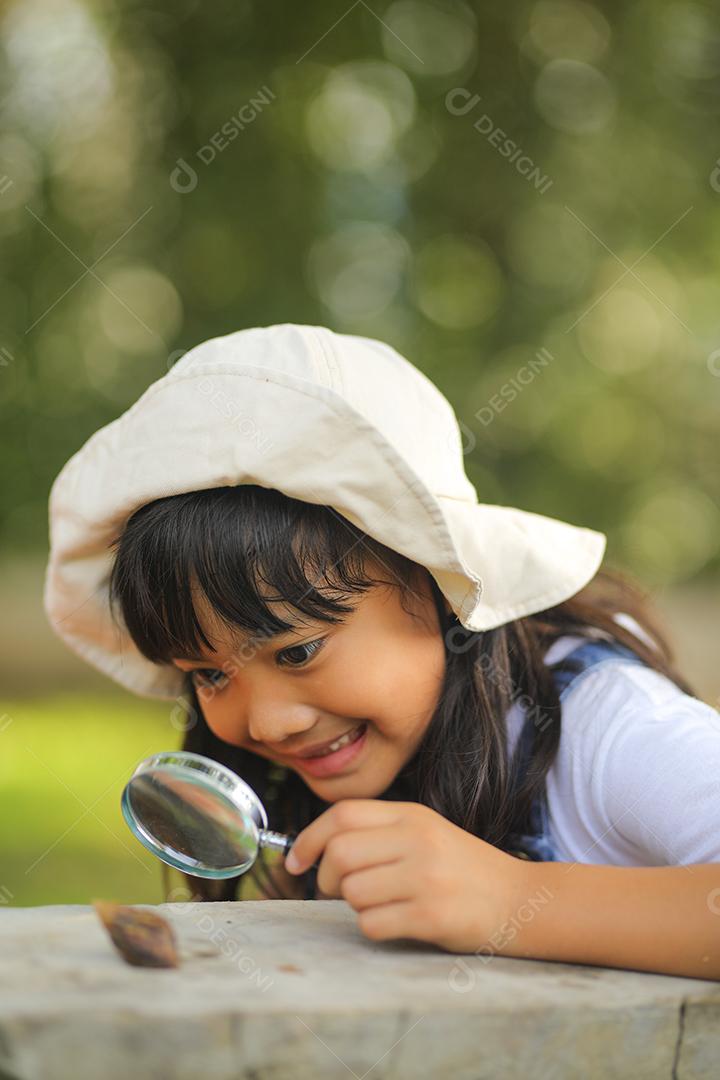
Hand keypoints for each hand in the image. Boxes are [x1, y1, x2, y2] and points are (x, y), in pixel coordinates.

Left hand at [284, 799, 529, 952]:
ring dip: (356, 905)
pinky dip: (375, 928)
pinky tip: (399, 922)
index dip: (309, 838)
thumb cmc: (462, 869)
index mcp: (412, 815)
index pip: (342, 814)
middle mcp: (417, 839)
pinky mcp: (432, 914)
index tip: (294, 861)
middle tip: (342, 891)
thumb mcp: (425, 832)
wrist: (519, 901)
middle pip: (340, 854)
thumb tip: (318, 850)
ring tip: (384, 904)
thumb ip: (379, 832)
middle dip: (328, 879)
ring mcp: (425, 877)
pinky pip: (373, 924)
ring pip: (352, 892)